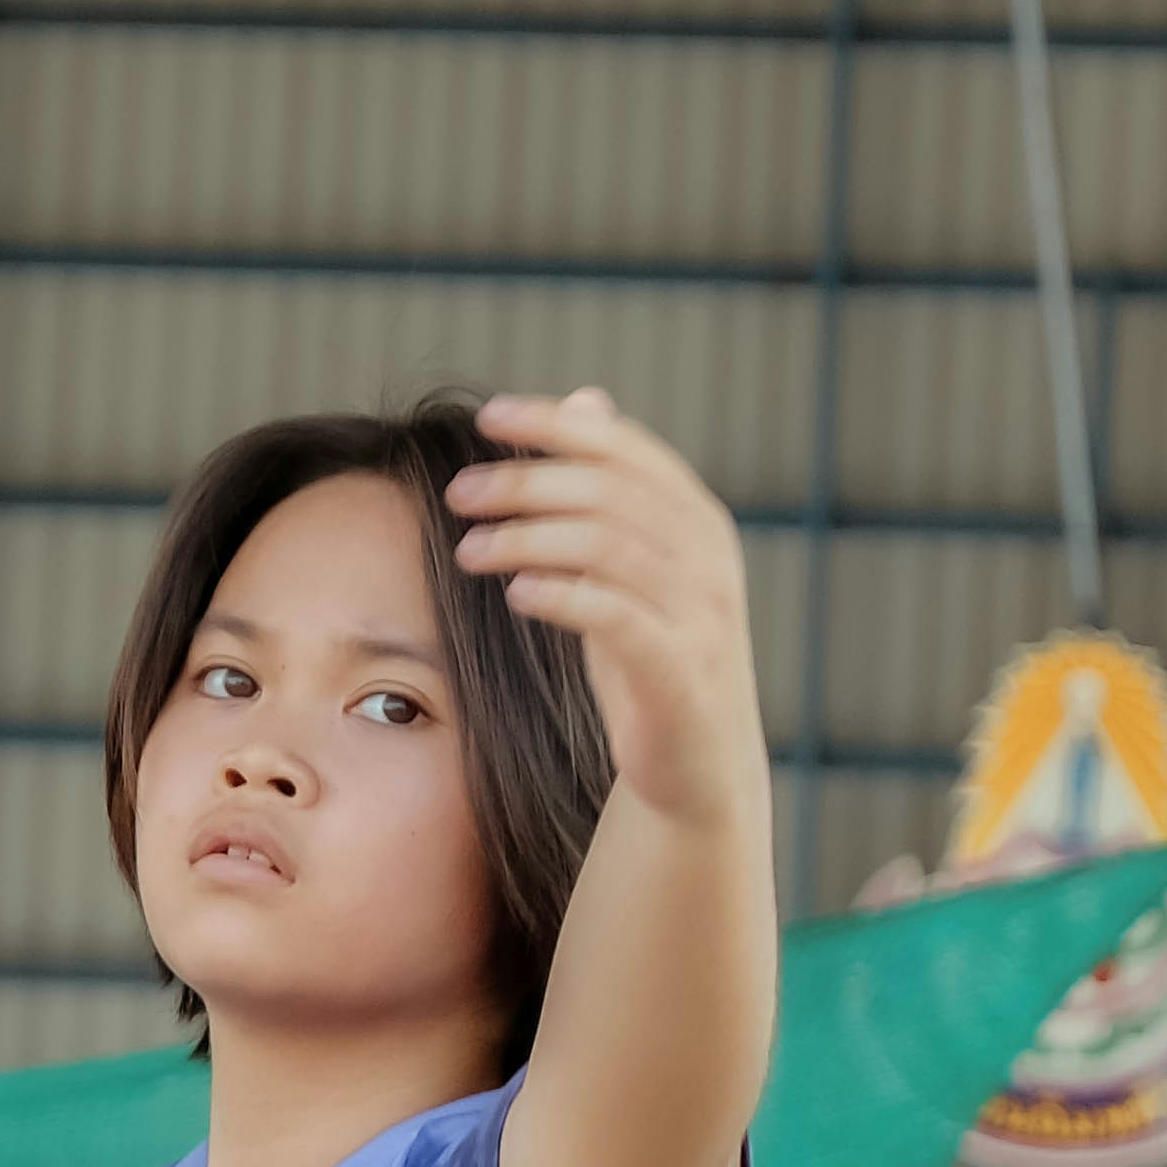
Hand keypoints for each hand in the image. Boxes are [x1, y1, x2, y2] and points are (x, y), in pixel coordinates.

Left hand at [445, 392, 759, 829]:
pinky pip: (616, 616)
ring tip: (470, 549)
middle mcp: (708, 556)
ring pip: (608, 547)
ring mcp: (701, 613)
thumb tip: (587, 402)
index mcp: (698, 519)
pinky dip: (560, 595)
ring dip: (527, 539)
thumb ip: (612, 493)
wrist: (700, 764)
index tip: (489, 418)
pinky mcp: (680, 670)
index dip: (557, 426)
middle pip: (608, 493)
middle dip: (525, 483)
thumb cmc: (653, 657)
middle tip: (458, 493)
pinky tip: (514, 592)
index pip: (624, 449)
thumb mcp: (635, 568)